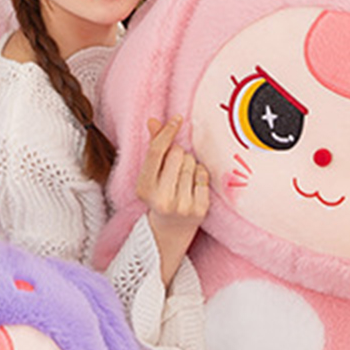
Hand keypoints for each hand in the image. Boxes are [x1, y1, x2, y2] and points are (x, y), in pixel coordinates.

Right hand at [138, 117, 210, 284]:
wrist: (170, 230)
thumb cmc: (159, 195)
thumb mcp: (150, 175)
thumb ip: (153, 147)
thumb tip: (153, 120)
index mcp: (144, 188)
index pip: (157, 151)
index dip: (167, 132)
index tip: (177, 119)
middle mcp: (162, 199)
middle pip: (177, 154)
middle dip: (178, 154)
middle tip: (175, 168)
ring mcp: (182, 205)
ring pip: (192, 163)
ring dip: (190, 165)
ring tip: (183, 179)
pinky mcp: (200, 209)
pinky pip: (204, 175)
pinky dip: (200, 175)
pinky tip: (193, 185)